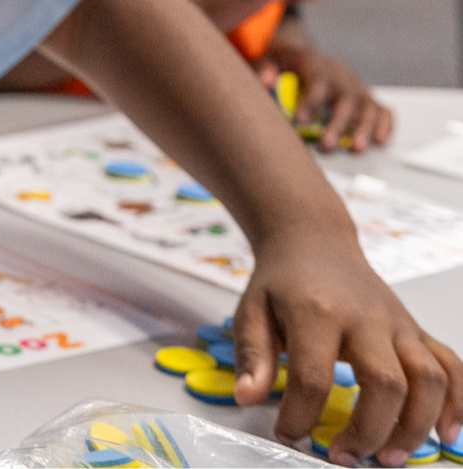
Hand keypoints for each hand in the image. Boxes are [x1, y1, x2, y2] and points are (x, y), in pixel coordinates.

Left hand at [234, 228, 461, 463]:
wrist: (314, 242)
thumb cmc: (282, 283)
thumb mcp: (251, 311)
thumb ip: (252, 356)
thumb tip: (249, 398)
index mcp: (317, 312)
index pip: (313, 375)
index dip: (301, 414)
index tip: (289, 435)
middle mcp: (367, 318)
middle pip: (385, 383)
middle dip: (369, 430)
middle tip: (344, 457)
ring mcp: (399, 324)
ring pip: (428, 379)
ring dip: (416, 426)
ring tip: (391, 458)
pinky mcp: (417, 330)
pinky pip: (452, 366)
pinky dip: (458, 403)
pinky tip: (446, 433)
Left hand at [256, 45, 392, 153]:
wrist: (301, 53)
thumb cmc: (283, 61)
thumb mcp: (268, 58)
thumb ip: (264, 69)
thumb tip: (265, 82)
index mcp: (316, 64)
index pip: (317, 80)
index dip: (311, 100)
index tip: (300, 120)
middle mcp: (341, 75)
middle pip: (346, 98)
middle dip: (338, 124)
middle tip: (327, 145)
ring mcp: (357, 86)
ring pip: (367, 107)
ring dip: (364, 129)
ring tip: (355, 149)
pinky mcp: (366, 97)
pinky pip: (382, 110)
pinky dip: (384, 125)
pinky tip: (379, 142)